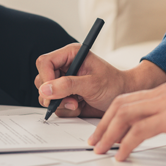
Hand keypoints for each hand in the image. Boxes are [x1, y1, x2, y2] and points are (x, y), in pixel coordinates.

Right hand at [35, 44, 165, 117]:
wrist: (124, 97)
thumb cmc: (114, 84)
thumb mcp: (92, 84)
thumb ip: (68, 85)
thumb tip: (45, 89)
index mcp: (71, 55)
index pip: (45, 62)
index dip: (45, 77)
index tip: (52, 91)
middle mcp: (64, 67)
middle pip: (41, 80)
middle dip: (54, 94)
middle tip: (71, 101)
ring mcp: (63, 82)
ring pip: (46, 95)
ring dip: (60, 103)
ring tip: (78, 103)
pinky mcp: (65, 95)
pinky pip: (55, 105)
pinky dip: (66, 110)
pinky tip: (80, 106)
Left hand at [89, 61, 165, 160]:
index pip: (136, 99)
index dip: (119, 113)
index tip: (110, 126)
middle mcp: (162, 94)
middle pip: (122, 104)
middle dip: (105, 122)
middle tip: (95, 139)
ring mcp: (165, 103)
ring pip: (123, 114)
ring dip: (108, 132)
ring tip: (100, 148)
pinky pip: (139, 131)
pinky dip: (126, 144)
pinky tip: (121, 156)